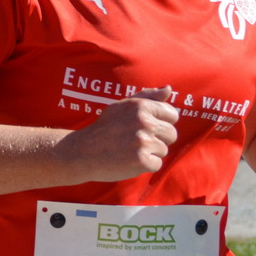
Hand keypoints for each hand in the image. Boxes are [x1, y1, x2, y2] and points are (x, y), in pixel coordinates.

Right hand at [60, 87, 179, 182]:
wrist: (82, 151)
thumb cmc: (104, 128)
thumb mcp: (122, 106)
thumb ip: (147, 97)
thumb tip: (169, 89)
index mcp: (141, 106)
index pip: (172, 115)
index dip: (160, 123)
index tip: (144, 128)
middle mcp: (144, 122)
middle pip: (171, 134)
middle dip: (158, 139)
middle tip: (135, 141)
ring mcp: (143, 142)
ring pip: (164, 150)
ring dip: (150, 153)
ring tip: (129, 150)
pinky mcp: (141, 160)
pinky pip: (157, 165)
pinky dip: (145, 166)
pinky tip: (129, 161)